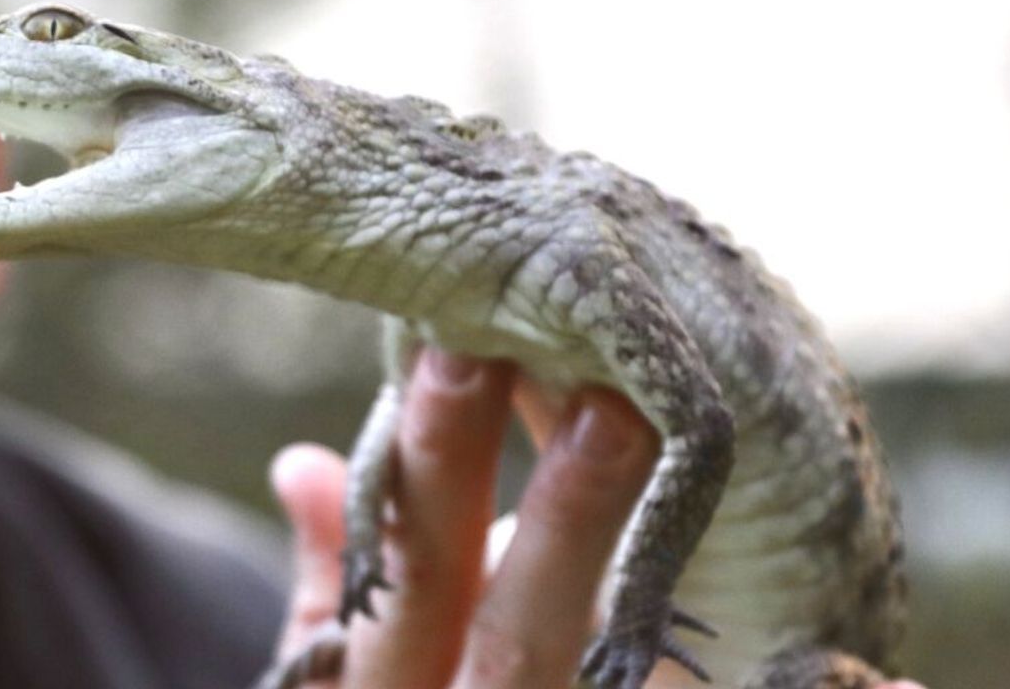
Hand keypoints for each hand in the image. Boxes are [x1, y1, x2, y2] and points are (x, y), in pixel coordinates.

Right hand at [267, 349, 921, 687]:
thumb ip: (337, 575)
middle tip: (613, 408)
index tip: (458, 353)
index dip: (425, 474)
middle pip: (520, 647)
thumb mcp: (324, 676)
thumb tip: (303, 465)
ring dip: (660, 610)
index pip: (407, 583)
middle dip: (565, 526)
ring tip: (706, 498)